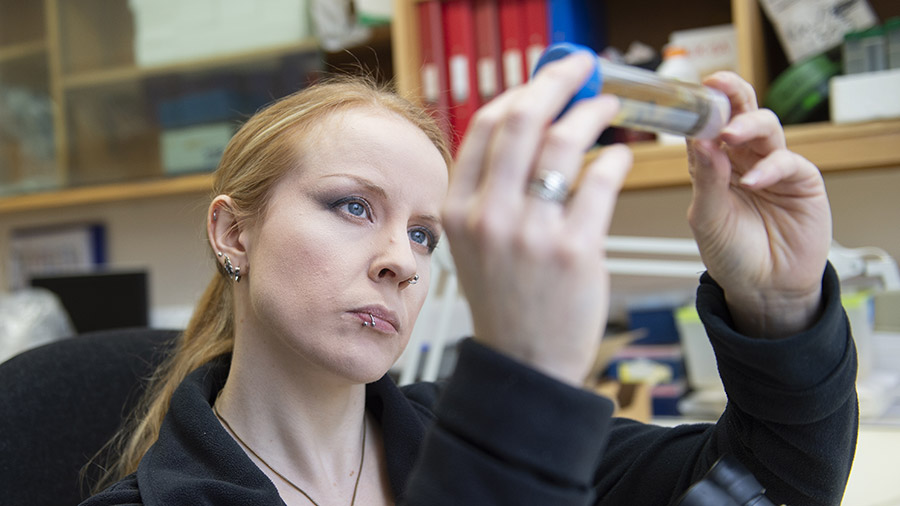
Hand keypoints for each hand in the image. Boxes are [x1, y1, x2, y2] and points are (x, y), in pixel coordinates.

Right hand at [442, 53, 632, 385]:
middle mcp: (488, 216)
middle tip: (583, 67)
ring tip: (609, 107)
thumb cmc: (507, 299)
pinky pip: (600, 183)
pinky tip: (620, 157)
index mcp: (459, 208)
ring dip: (593, 113)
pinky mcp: (574, 251)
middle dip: (558, 80)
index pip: (486, 125)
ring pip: (564, 143)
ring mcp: (530, 234)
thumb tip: (529, 123)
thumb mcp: (474, 241)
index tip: (547, 76)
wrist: (525, 361)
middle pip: (523, 119)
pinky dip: (615, 160)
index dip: (523, 89)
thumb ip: (490, 188)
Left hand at [686, 72, 831, 338]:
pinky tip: (754, 181)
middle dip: (731, 95)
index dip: (698, 107)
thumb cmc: (730, 254)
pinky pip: (788, 161)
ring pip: (766, 128)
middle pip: (740, 114)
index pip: (706, 126)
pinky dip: (770, 168)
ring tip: (731, 134)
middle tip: (718, 86)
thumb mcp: (707, 217)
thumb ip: (705, 179)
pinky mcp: (800, 181)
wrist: (763, 289)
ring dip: (748, 124)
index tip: (688, 92)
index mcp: (713, 164)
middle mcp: (743, 160)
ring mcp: (773, 167)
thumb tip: (699, 140)